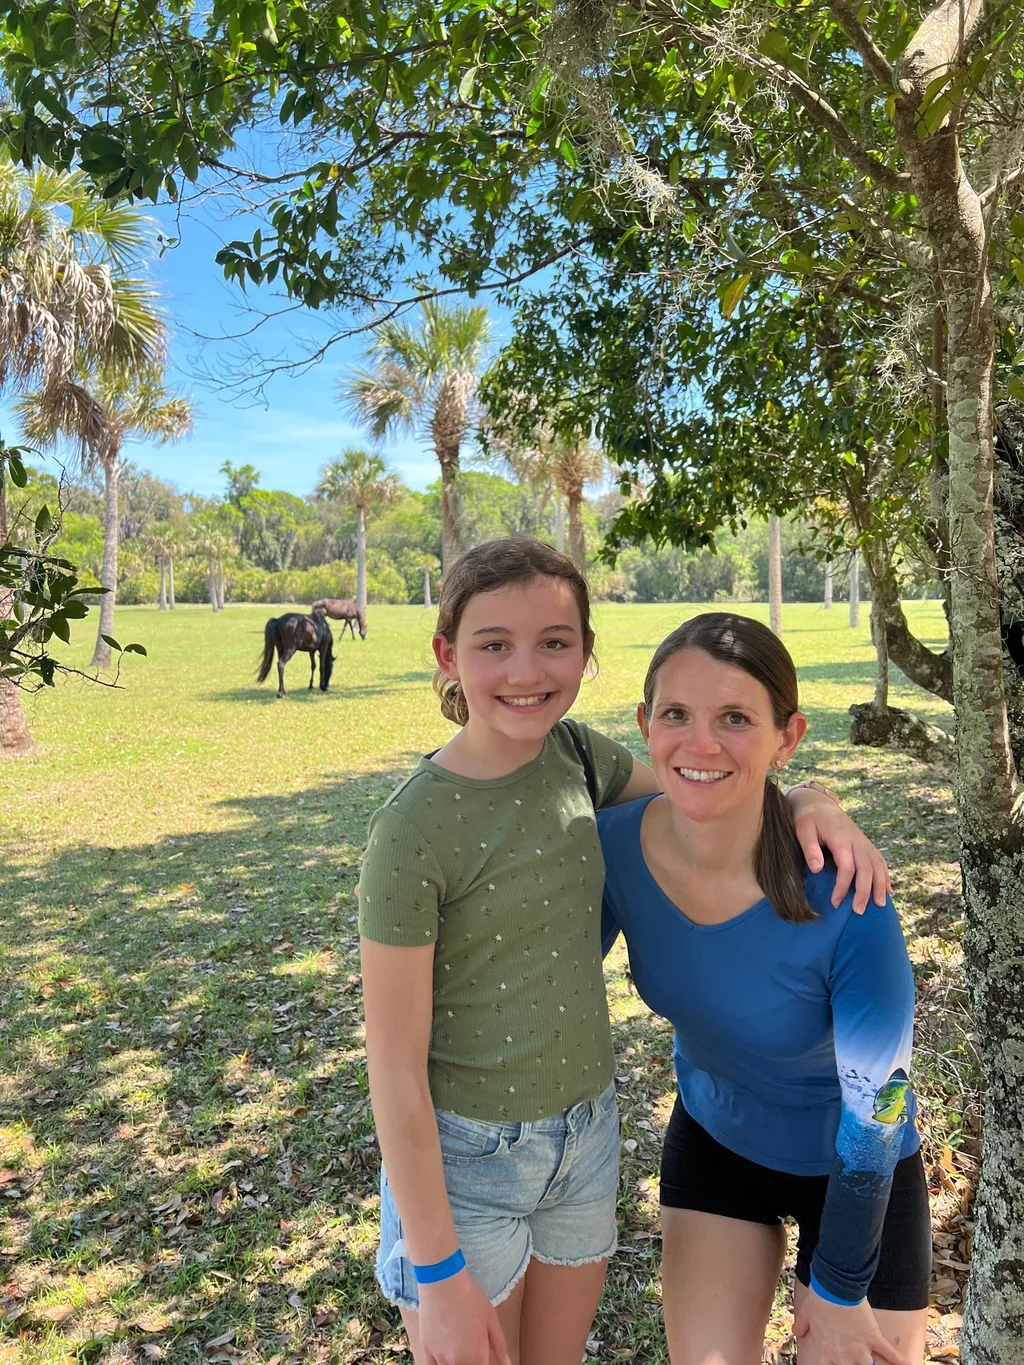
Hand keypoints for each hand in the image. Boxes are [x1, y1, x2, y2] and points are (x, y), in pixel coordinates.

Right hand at [418, 1267, 511, 1364]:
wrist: (443, 1282)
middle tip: (472, 1348)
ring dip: (457, 1362)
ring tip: (459, 1348)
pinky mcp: (426, 1350)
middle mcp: (458, 1363)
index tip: (484, 1356)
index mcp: (477, 1357)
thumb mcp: (491, 1319)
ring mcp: (440, 1358)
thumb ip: (500, 1345)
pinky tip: (445, 1356)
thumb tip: (508, 1363)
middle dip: (472, 1362)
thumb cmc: (470, 1297)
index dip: (484, 1362)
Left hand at [786, 788, 890, 912]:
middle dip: (864, 891)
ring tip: (880, 905)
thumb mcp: (802, 829)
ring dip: (880, 885)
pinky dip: (885, 875)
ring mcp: (863, 841)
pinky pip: (879, 860)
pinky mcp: (865, 843)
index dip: (843, 887)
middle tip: (859, 911)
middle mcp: (856, 841)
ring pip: (877, 865)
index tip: (835, 903)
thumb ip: (810, 848)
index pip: (847, 867)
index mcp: (841, 839)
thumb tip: (817, 869)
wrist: (817, 802)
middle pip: (866, 869)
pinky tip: (888, 890)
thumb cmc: (807, 818)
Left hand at [794, 1287, 909, 1364]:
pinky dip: (900, 1361)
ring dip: (872, 1363)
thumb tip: (796, 1331)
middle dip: (855, 1364)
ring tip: (876, 1361)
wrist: (835, 1286)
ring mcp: (860, 1349)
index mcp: (826, 1351)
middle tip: (858, 1359)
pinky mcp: (873, 1338)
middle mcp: (843, 1356)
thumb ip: (802, 1325)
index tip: (835, 1364)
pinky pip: (890, 1354)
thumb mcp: (806, 1313)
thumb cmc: (819, 1299)